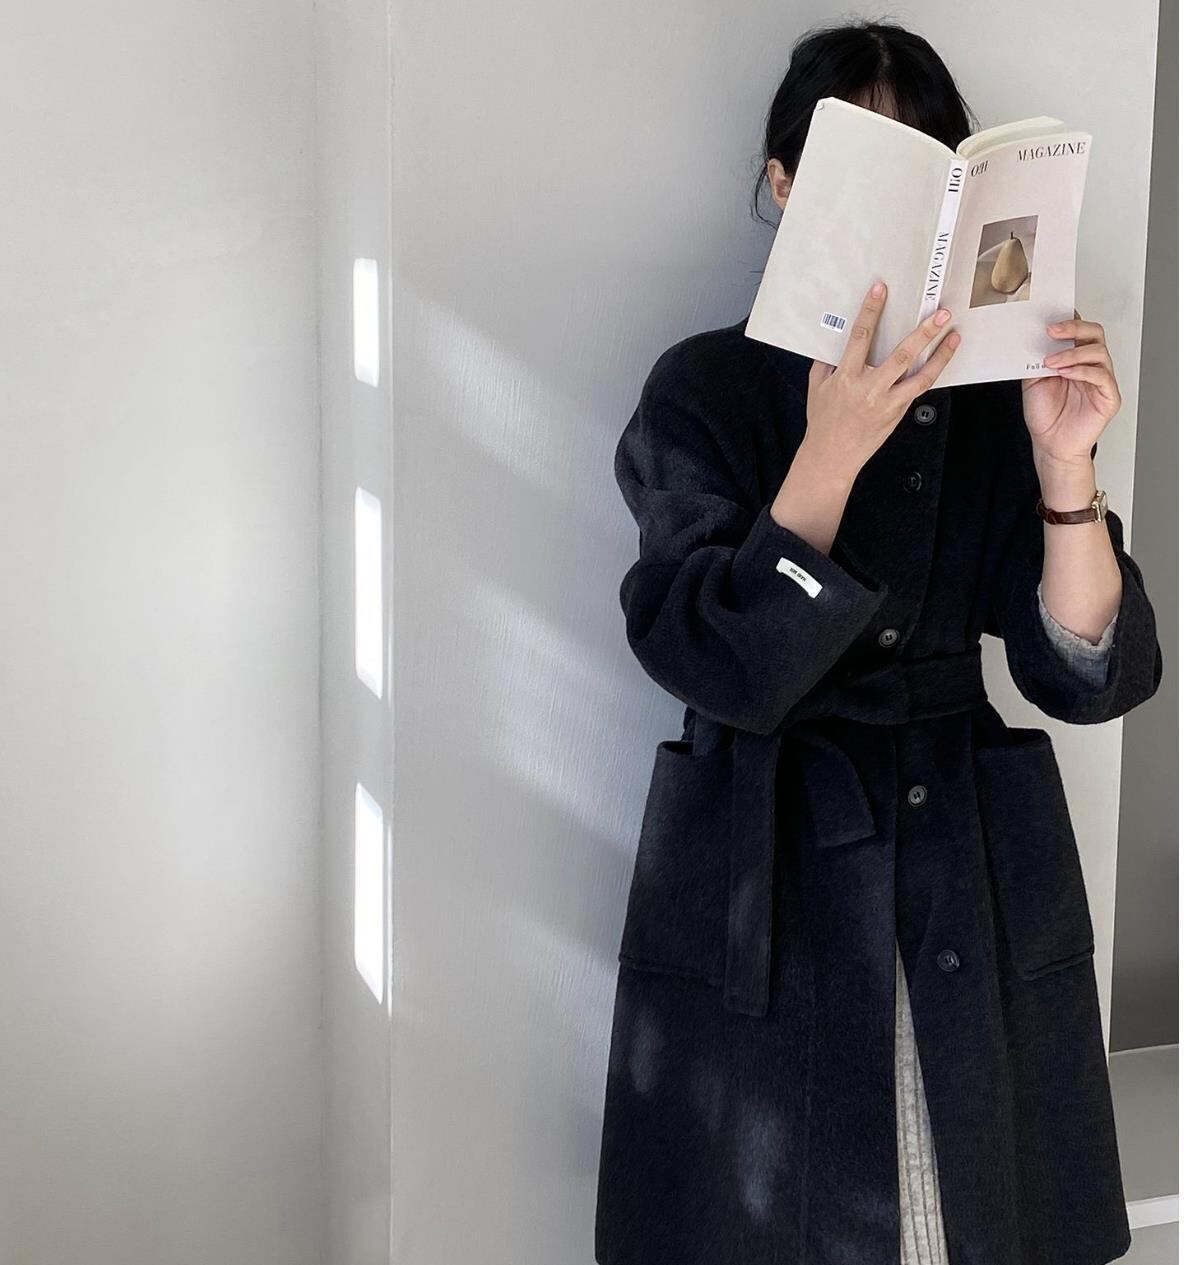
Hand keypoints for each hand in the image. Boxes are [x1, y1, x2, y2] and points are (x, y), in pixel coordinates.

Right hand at [804, 280, 960, 481]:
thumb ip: (827, 363)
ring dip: (940, 355)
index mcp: (846, 377)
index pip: (860, 337)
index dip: (870, 311)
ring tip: (953, 336)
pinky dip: (933, 373)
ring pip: (920, 376)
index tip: (880, 290)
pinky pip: (919, 390)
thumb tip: (837, 341)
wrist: (831, 456)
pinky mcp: (896, 413)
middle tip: (940, 313)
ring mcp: (886, 402)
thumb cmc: (823, 422)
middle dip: (923, 332)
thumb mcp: (817, 388)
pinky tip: (942, 360)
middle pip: (901, 355)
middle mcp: (869, 389)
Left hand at [1021, 312, 1120, 469]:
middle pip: (1095, 334)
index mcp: (1076, 359)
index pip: (1080, 331)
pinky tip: (1065, 373)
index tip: (1048, 317)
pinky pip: (1101, 376)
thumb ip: (1035, 359)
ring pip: (1099, 352)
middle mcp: (1091, 365)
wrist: (1050, 445)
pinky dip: (1082, 370)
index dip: (1069, 320)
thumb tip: (1030, 336)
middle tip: (1051, 330)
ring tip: (1051, 361)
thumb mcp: (1032, 381)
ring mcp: (1103, 380)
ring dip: (1073, 353)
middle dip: (1074, 328)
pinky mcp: (1109, 396)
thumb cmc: (1045, 416)